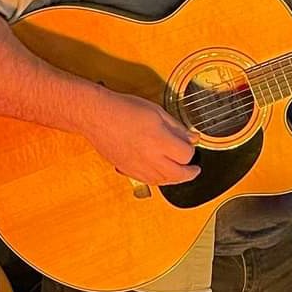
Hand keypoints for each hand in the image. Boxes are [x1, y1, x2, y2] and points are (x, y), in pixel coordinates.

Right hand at [83, 89, 200, 185]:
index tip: (191, 145)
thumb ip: (177, 127)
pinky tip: (161, 175)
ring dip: (175, 179)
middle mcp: (150, 158)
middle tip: (194, 170)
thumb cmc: (123, 109)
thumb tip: (192, 138)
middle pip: (178, 175)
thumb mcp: (157, 112)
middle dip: (190, 173)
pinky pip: (148, 182)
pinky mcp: (127, 170)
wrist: (97, 116)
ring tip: (180, 173)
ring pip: (164, 181)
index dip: (191, 151)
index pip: (186, 155)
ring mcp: (138, 166)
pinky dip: (159, 180)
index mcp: (160, 141)